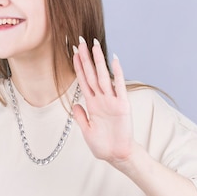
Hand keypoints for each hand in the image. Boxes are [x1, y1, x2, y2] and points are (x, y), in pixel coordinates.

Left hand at [72, 37, 134, 164]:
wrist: (117, 155)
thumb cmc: (103, 145)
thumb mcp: (87, 131)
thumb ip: (81, 117)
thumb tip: (75, 105)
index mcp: (92, 104)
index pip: (83, 80)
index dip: (78, 66)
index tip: (73, 52)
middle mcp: (101, 99)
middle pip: (92, 74)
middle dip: (86, 57)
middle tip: (81, 40)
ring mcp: (112, 101)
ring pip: (103, 76)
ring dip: (99, 61)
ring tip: (95, 45)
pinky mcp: (122, 105)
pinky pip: (119, 86)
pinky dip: (117, 73)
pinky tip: (115, 60)